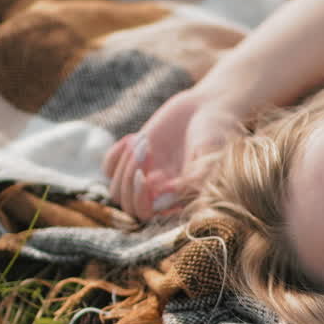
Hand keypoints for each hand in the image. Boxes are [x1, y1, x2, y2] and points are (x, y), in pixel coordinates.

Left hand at [102, 89, 243, 220]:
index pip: (146, 214)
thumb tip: (164, 200)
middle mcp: (158, 195)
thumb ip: (192, 181)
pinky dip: (114, 154)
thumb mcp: (209, 156)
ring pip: (115, 189)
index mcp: (177, 201)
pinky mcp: (132, 158)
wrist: (208, 108)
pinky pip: (108, 168)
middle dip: (130, 180)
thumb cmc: (215, 135)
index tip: (146, 176)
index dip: (140, 200)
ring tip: (145, 142)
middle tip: (147, 151)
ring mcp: (144, 178)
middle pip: (127, 205)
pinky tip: (134, 138)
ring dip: (124, 165)